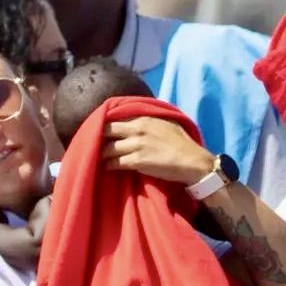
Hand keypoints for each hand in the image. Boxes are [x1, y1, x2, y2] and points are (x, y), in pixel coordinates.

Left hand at [101, 118, 216, 184]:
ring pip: (109, 149)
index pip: (116, 117)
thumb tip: (139, 120)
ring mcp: (137, 145)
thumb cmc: (183, 143)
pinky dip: (109, 166)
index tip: (98, 131)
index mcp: (144, 118)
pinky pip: (116, 163)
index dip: (104, 124)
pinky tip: (106, 168)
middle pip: (107, 130)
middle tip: (93, 145)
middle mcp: (138, 129)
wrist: (193, 162)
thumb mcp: (167, 123)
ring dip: (102, 155)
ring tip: (98, 159)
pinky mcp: (138, 161)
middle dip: (97, 138)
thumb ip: (151, 120)